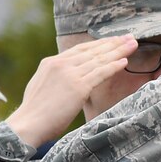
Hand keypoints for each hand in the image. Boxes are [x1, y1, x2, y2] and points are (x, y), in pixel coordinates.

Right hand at [7, 36, 137, 147]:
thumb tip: (66, 80)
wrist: (28, 124)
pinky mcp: (78, 87)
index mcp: (51, 62)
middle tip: (129, 37)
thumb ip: (55, 78)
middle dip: (112, 43)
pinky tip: (125, 61)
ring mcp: (70, 74)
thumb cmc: (34, 113)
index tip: (112, 40)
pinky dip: (113, 66)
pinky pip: (100, 73)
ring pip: (99, 59)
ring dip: (118, 51)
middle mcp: (60, 64)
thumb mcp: (42, 87)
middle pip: (92, 50)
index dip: (98, 44)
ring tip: (133, 44)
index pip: (79, 49)